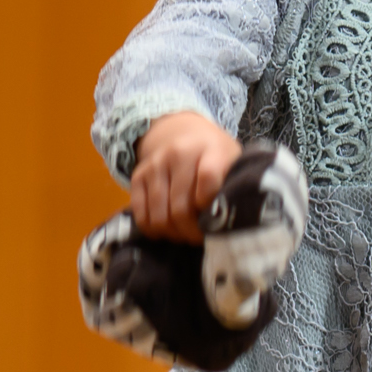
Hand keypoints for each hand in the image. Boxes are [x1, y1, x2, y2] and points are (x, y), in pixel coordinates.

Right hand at [130, 111, 240, 240]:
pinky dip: (154, 230)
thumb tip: (228, 223)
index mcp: (211, 149)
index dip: (210, 206)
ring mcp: (155, 165)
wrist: (184, 133)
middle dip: (191, 231)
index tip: (216, 220)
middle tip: (200, 238)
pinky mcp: (138, 176)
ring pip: (160, 215)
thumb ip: (232, 186)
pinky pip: (141, 214)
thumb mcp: (233, 162)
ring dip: (173, 234)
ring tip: (185, 235)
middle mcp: (179, 154)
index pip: (208, 179)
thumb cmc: (215, 156)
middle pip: (181, 207)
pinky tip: (167, 230)